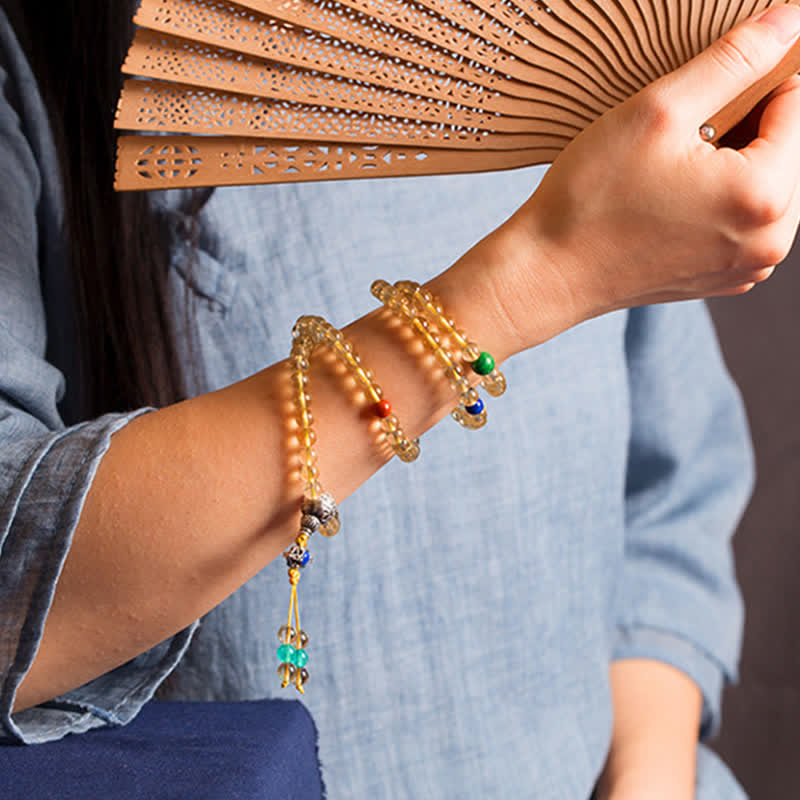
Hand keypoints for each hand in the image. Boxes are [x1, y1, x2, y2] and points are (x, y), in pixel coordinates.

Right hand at [492, 5, 799, 350]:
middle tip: (678, 139)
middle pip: (784, 150)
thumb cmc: (591, 200)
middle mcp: (769, 241)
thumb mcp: (657, 111)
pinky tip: (671, 203)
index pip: (795, 104)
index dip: (754, 82)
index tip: (706, 94)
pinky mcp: (724, 280)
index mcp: (764, 195)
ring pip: (764, 187)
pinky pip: (741, 223)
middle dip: (743, 130)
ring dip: (731, 166)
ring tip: (670, 173)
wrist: (549, 273)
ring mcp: (747, 267)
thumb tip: (788, 22)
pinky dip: (718, 203)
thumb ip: (733, 61)